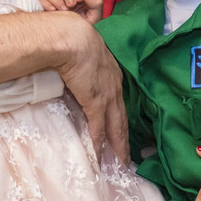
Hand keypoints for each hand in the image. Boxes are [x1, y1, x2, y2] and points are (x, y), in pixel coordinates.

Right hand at [39, 0, 104, 24]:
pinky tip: (54, 11)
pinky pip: (41, 1)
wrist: (76, 43)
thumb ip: (96, 4)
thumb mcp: (95, 17)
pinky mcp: (45, 11)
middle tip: (72, 5)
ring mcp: (53, 4)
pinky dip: (47, 4)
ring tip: (64, 10)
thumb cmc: (86, 29)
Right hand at [55, 14, 128, 160]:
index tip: (123, 131)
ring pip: (116, 126)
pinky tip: (101, 155)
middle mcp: (115, 87)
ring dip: (118, 146)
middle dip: (125, 139)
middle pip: (122, 118)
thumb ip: (83, 66)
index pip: (119, 102)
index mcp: (113, 74)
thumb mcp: (84, 54)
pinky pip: (99, 128)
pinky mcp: (96, 102)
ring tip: (121, 162)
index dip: (121, 118)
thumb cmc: (74, 40)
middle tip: (128, 156)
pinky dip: (100, 143)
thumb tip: (76, 72)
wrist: (72, 38)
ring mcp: (107, 96)